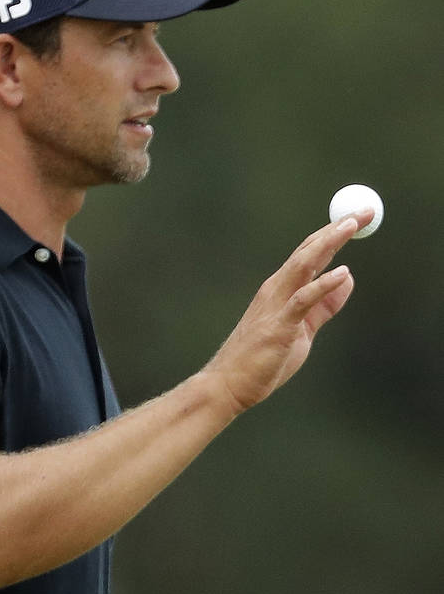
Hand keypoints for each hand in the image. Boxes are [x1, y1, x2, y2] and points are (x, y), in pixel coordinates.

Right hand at [204, 211, 373, 414]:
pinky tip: (342, 273)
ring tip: (351, 225)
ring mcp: (276, 304)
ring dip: (329, 243)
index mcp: (279, 288)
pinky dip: (323, 284)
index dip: (334, 232)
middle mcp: (276, 288)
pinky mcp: (280, 325)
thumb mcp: (302, 329)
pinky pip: (304, 299)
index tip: (358, 217)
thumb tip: (346, 279)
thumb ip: (323, 306)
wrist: (230, 383)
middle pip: (310, 250)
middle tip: (364, 210)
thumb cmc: (262, 359)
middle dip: (337, 228)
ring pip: (304, 264)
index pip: (310, 252)